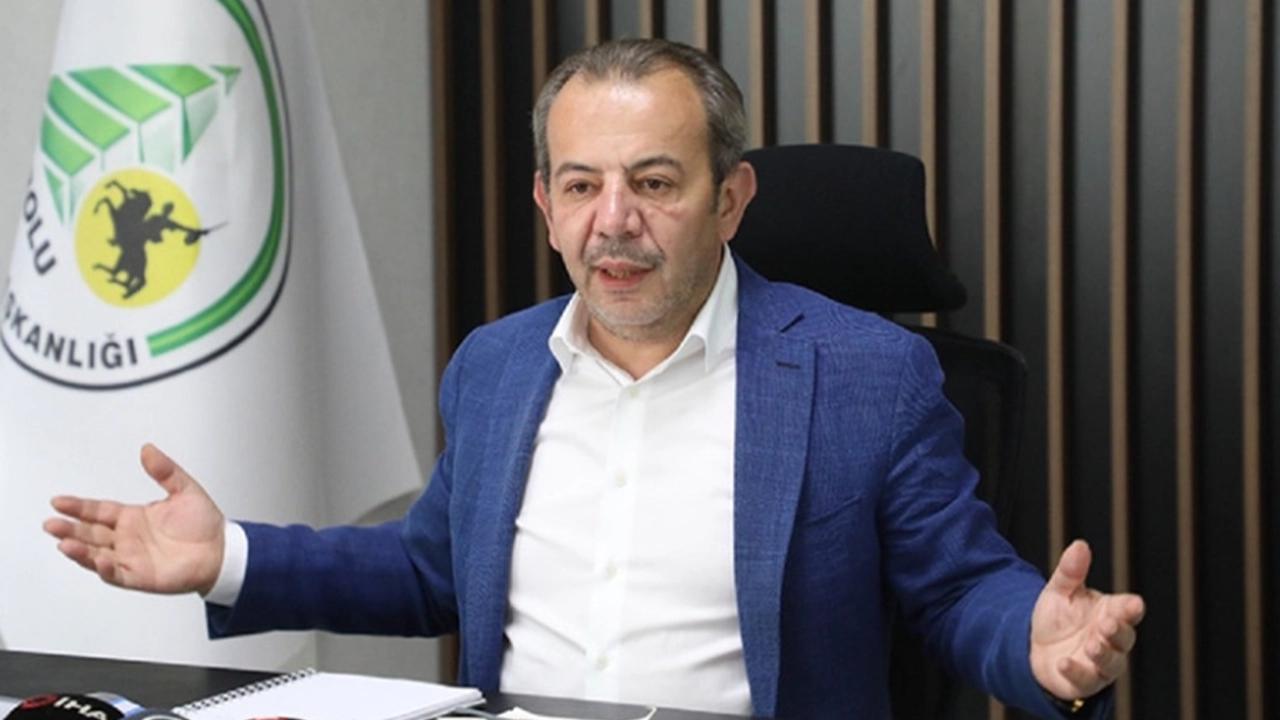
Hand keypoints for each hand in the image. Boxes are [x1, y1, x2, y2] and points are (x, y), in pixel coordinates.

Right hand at [43, 443, 225, 595]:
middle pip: (91, 533)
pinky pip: (118, 574)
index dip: (79, 507)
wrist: (223, 550)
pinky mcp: (141, 576)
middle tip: (52, 523)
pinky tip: (99, 560)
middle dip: (70, 528)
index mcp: (133, 517)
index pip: (98, 511)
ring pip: (97, 555)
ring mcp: (131, 558)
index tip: (58, 501)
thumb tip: (147, 449)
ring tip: (64, 543)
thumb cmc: (204, 524)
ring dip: (80, 550)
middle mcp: (127, 538)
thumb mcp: (185, 489)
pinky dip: (106, 569)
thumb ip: (165, 470)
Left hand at [1029, 539, 1144, 701]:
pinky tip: (1063, 662)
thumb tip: (1080, 545)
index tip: (1134, 603)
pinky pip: (1086, 680)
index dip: (1131, 607)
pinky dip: (1076, 671)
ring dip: (1104, 653)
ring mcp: (1100, 663)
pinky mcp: (1085, 681)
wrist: (1034, 648)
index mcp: (1110, 613)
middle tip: (1107, 623)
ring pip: (1112, 662)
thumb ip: (1070, 572)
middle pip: (1124, 637)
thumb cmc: (1057, 618)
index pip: (1128, 610)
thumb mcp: (1059, 591)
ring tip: (1092, 644)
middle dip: (1118, 631)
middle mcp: (1111, 639)